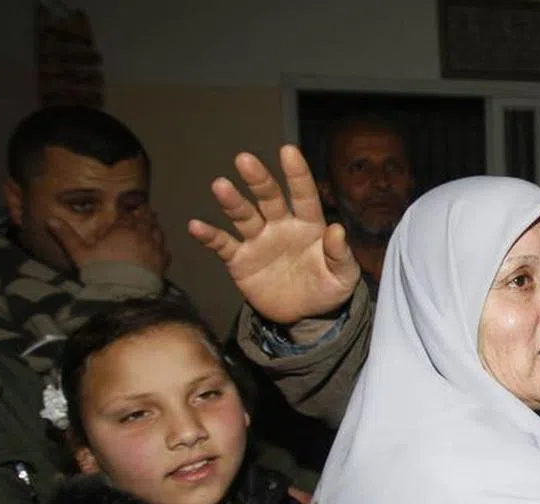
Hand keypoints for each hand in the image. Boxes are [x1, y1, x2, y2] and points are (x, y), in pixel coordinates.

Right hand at [49, 210, 169, 274]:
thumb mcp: (80, 253)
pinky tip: (162, 249)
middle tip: (144, 209)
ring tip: (154, 224)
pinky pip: (166, 252)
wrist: (124, 293)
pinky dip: (163, 248)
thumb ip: (66, 235)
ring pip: (158, 233)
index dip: (126, 210)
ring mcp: (155, 249)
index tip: (126, 206)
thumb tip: (49, 220)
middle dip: (144, 214)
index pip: (126, 214)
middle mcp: (142, 235)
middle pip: (146, 220)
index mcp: (123, 229)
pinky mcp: (162, 264)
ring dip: (155, 227)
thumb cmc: (101, 270)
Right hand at [188, 145, 360, 324]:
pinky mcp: (241, 259)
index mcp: (308, 225)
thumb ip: (340, 254)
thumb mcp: (343, 276)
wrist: (304, 315)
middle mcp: (281, 226)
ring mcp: (259, 240)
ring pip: (244, 215)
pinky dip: (209, 236)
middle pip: (269, 197)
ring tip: (220, 186)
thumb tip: (337, 230)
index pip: (304, 196)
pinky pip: (223, 244)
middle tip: (245, 160)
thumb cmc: (327, 288)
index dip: (296, 174)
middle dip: (258, 179)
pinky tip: (196, 226)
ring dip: (232, 202)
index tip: (288, 151)